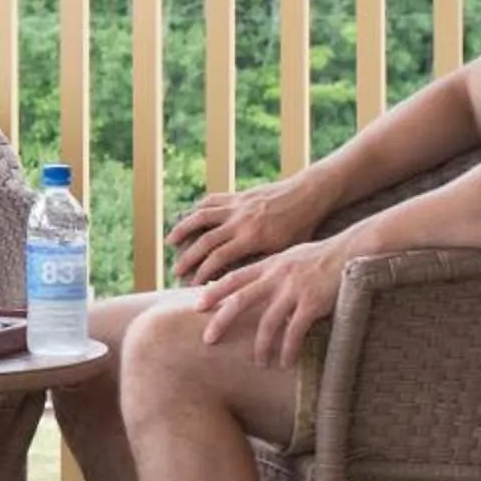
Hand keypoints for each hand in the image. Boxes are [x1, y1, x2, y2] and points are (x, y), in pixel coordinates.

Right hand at [167, 174, 328, 286]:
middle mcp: (240, 220)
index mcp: (252, 237)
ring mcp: (237, 205)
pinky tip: (190, 217)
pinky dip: (198, 209)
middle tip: (176, 271)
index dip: (203, 273)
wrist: (310, 194)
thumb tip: (244, 282)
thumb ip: (263, 263)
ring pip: (201, 216)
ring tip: (170, 242)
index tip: (193, 286)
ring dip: (183, 230)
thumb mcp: (286, 250)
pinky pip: (212, 201)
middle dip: (187, 258)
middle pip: (204, 240)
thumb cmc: (303, 226)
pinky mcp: (239, 195)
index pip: (219, 258)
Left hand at [189, 235, 345, 367]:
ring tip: (259, 362)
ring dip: (261, 346)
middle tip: (208, 340)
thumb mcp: (290, 257)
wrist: (354, 250)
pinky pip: (295, 331)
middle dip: (221, 321)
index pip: (233, 278)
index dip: (213, 292)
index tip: (197, 307)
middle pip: (240, 300)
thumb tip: (254, 284)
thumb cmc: (322, 256)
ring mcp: (294, 290)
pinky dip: (288, 349)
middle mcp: (276, 276)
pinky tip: (286, 362)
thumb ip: (271, 270)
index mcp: (269, 264)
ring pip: (268, 322)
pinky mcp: (313, 303)